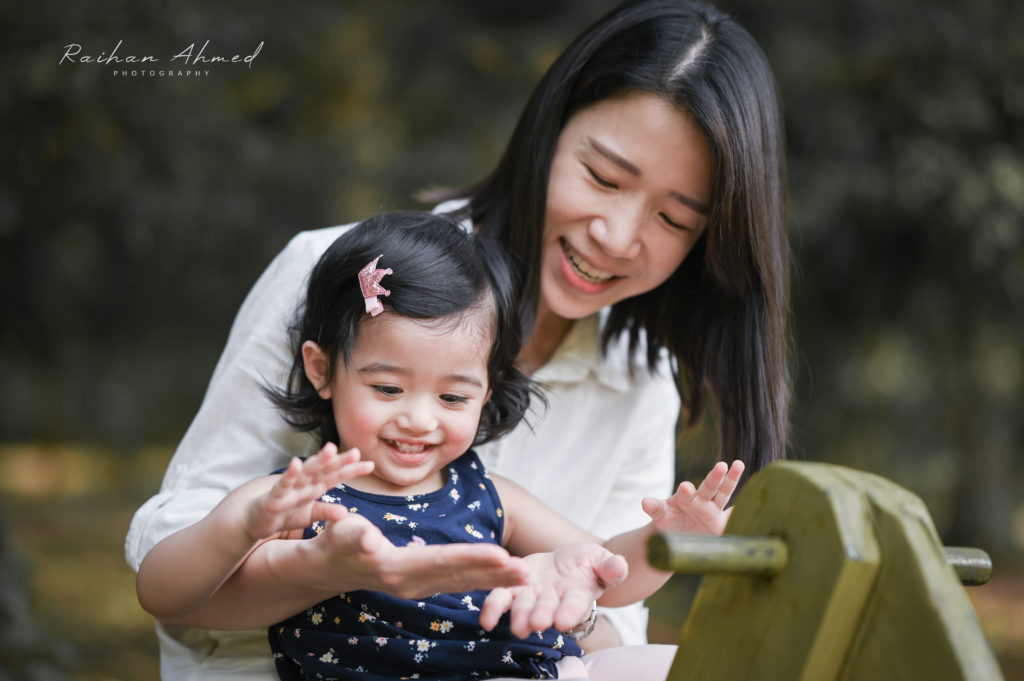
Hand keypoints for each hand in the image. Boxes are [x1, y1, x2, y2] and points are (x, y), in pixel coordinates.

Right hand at [242, 443, 372, 539]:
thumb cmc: (282, 514)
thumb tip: (345, 513)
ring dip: (318, 461)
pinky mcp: (273, 496)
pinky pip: (283, 485)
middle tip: (356, 452)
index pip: (335, 476)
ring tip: (331, 450)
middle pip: (324, 470)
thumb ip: (325, 511)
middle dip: (339, 461)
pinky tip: (297, 464)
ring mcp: (288, 488)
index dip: (351, 470)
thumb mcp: (308, 515)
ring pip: (305, 473)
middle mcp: (302, 483)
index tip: (370, 464)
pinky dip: (290, 474)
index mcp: (312, 486)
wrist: (252, 520)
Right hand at [299, 512, 530, 599]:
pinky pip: (458, 583)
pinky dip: (483, 581)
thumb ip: (354, 535)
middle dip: (495, 574)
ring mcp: (419, 587)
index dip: (473, 557)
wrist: (326, 567)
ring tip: (526, 577)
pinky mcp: (423, 584)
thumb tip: (367, 537)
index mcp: (397, 568)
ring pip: (463, 583)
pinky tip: (504, 578)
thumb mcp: (340, 534)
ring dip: (495, 581)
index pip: (442, 561)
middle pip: (460, 577)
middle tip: (528, 572)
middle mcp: (412, 583)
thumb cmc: (335, 543)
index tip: (501, 555)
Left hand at [478, 542, 627, 637]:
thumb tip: (620, 565)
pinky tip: (486, 620)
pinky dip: (493, 609)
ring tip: (516, 626)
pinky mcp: (514, 587)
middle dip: (541, 616)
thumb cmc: (587, 564)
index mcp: (577, 595)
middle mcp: (553, 600)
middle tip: (536, 623)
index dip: (569, 613)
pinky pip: (502, 598)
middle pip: (546, 609)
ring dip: (519, 616)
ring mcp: (532, 595)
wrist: (565, 563)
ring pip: (524, 607)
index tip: (563, 620)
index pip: (574, 605)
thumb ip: (609, 566)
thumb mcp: (601, 560)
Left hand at [641, 460, 744, 535]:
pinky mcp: (724, 523)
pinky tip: (759, 504)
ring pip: (724, 493)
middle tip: (721, 466)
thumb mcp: (660, 515)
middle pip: (709, 487)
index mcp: (685, 499)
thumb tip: (644, 501)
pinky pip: (735, 516)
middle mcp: (701, 501)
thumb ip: (655, 508)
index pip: (686, 493)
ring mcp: (714, 510)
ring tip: (738, 464)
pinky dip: (744, 512)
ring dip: (731, 479)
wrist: (679, 534)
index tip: (685, 488)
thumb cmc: (669, 520)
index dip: (686, 491)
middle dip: (714, 477)